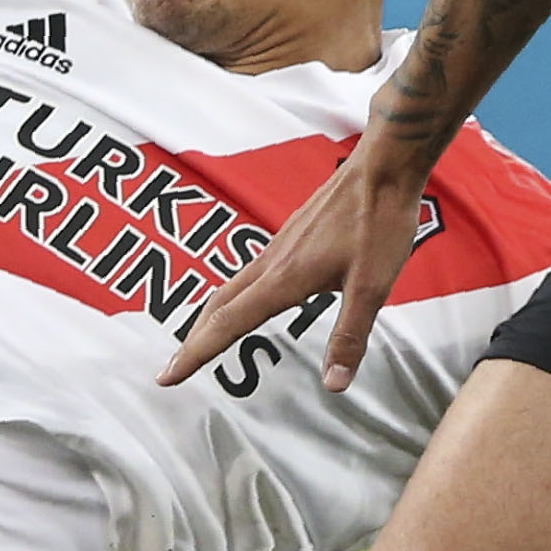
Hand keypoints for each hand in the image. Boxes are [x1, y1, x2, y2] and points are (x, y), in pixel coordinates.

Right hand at [159, 120, 435, 391]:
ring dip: (209, 319)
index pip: (228, 324)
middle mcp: (271, 263)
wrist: (384, 165)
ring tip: (201, 342)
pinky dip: (232, 297)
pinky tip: (247, 303)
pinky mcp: (289, 238)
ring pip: (229, 288)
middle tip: (173, 368)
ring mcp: (277, 247)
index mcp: (283, 279)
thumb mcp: (372, 287)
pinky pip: (248, 274)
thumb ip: (349, 337)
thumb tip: (333, 385)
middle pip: (217, 307)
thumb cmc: (379, 222)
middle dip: (192, 340)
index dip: (195, 354)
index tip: (166, 377)